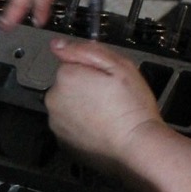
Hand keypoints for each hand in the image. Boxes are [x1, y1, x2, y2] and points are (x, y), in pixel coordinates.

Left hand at [43, 38, 166, 179]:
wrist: (136, 147)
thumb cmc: (131, 107)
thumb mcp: (119, 66)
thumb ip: (85, 51)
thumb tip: (58, 45)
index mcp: (66, 77)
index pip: (71, 63)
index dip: (92, 70)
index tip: (107, 80)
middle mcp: (54, 99)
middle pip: (67, 85)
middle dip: (84, 88)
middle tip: (109, 98)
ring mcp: (56, 122)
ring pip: (67, 106)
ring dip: (81, 107)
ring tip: (106, 115)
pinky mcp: (62, 141)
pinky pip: (69, 126)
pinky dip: (81, 126)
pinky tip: (100, 128)